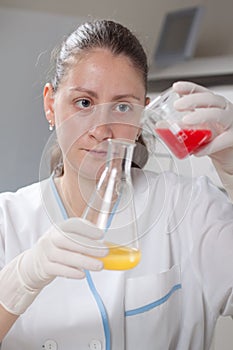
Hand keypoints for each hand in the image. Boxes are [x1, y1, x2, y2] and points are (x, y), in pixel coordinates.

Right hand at [0, 217, 107, 313]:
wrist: (33, 263)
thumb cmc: (56, 249)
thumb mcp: (67, 238)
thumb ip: (83, 239)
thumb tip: (104, 244)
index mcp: (60, 227)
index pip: (74, 224)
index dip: (88, 229)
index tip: (101, 235)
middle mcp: (51, 237)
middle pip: (69, 240)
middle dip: (89, 246)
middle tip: (104, 252)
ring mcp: (46, 252)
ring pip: (65, 256)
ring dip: (85, 261)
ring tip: (99, 265)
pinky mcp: (44, 267)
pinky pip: (59, 269)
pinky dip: (72, 272)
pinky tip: (83, 273)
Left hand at [172, 81, 232, 199]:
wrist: (229, 156)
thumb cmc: (215, 139)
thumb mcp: (197, 130)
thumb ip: (182, 126)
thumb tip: (161, 125)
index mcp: (214, 106)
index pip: (202, 92)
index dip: (189, 88)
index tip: (175, 87)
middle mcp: (224, 111)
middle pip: (211, 99)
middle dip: (193, 100)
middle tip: (177, 105)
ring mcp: (231, 123)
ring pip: (218, 115)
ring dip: (201, 116)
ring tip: (185, 121)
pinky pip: (223, 140)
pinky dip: (210, 146)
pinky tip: (198, 151)